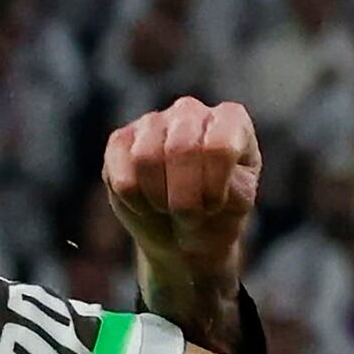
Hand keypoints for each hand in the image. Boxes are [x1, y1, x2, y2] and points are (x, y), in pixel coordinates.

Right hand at [102, 95, 260, 335]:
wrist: (186, 240)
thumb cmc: (217, 221)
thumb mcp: (234, 208)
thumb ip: (225, 189)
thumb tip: (202, 187)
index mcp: (230, 121)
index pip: (219, 137)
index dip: (214, 180)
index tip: (217, 207)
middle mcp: (191, 113)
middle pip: (182, 142)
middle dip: (187, 193)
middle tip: (191, 215)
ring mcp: (152, 124)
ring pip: (147, 153)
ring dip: (160, 196)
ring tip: (169, 211)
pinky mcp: (119, 143)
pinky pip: (119, 167)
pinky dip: (132, 196)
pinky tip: (144, 205)